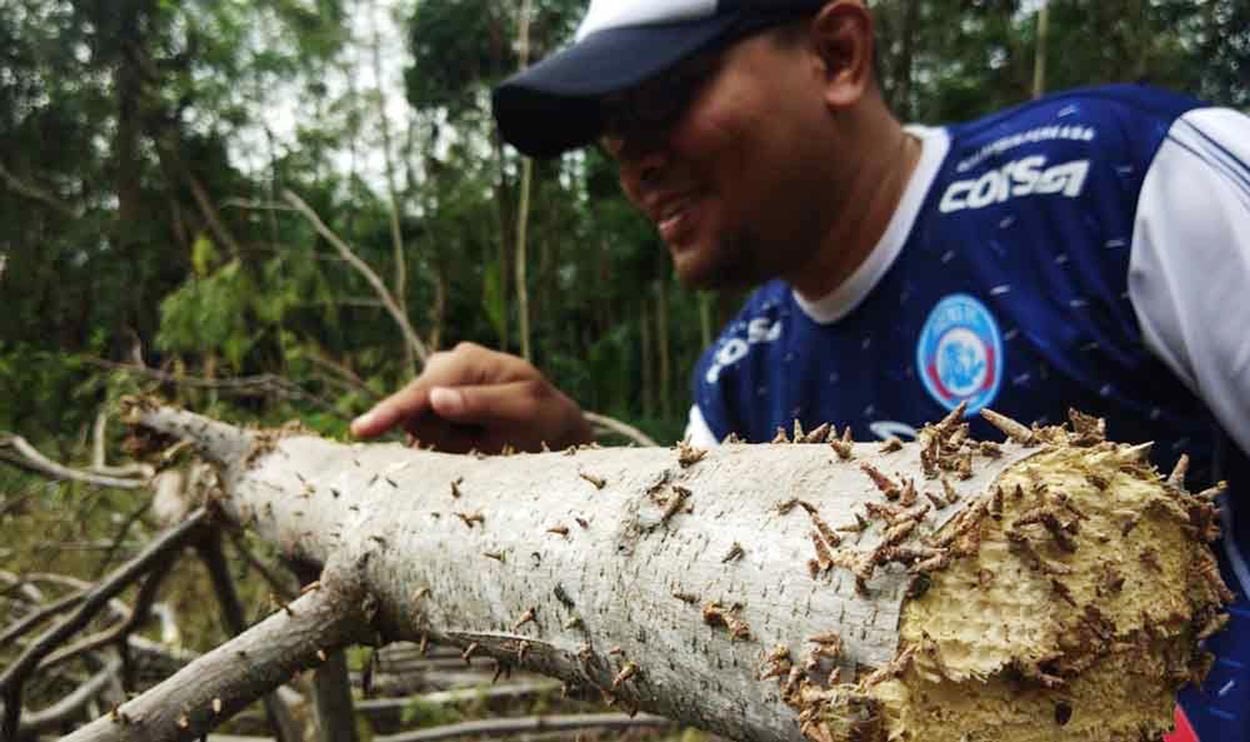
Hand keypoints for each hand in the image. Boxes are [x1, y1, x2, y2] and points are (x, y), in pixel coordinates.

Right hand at [349, 342, 593, 453]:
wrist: (553, 430)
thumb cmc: (544, 417)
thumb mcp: (522, 410)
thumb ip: (480, 403)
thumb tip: (435, 398)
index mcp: (467, 359)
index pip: (423, 390)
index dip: (392, 411)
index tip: (362, 430)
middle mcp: (445, 367)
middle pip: (416, 413)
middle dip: (444, 436)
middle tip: (486, 439)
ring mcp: (438, 388)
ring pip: (419, 428)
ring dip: (449, 442)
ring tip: (485, 437)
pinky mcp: (435, 410)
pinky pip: (425, 438)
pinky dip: (448, 446)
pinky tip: (476, 439)